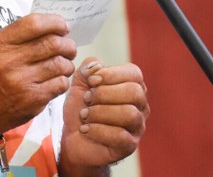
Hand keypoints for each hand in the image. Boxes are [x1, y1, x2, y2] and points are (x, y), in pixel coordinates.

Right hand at [0, 13, 77, 136]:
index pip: (33, 24)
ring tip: (64, 64)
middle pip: (52, 43)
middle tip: (69, 46)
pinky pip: (60, 84)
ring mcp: (22, 82)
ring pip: (60, 64)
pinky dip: (63, 80)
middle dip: (67, 44)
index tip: (62, 26)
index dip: (54, 22)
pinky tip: (57, 80)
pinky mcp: (33, 100)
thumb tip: (48, 27)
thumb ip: (15, 37)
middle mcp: (9, 61)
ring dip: (67, 63)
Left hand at [60, 58, 148, 173]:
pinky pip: (120, 136)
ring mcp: (137, 127)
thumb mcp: (80, 82)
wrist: (72, 137)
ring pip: (129, 114)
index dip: (111, 74)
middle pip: (134, 92)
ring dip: (100, 112)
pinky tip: (85, 129)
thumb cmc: (82, 107)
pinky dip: (98, 130)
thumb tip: (97, 66)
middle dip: (105, 94)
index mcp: (132, 85)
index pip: (133, 73)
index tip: (91, 80)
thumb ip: (88, 67)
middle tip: (87, 99)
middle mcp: (140, 105)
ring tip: (84, 114)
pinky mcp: (129, 146)